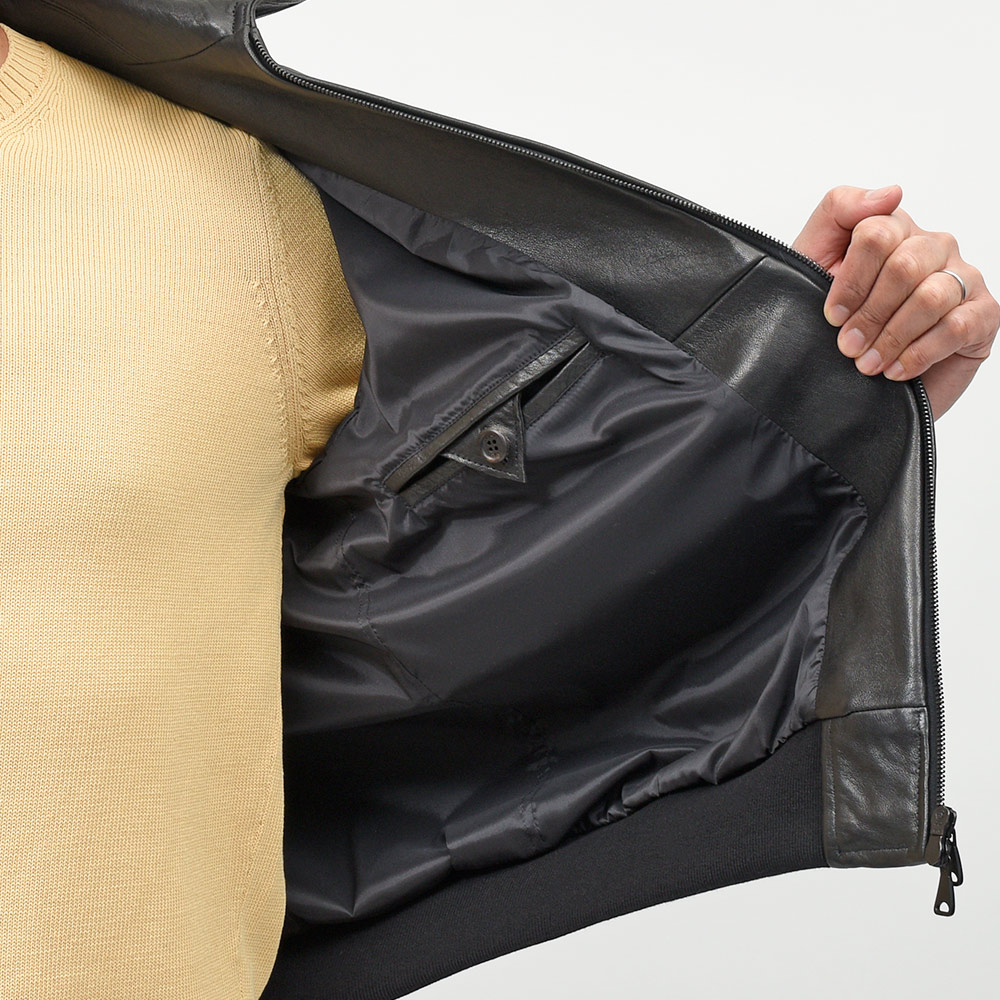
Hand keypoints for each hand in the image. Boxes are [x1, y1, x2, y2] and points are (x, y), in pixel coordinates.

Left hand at [791, 184, 998, 419]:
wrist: (852, 379)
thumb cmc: (835, 319)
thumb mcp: (814, 260)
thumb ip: (839, 210)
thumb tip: (891, 192)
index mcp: (895, 229)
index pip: (877, 232)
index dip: (850, 279)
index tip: (832, 315)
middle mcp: (933, 247)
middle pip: (904, 265)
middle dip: (869, 313)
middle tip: (847, 347)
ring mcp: (962, 278)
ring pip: (931, 295)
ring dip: (892, 336)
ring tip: (867, 364)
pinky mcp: (982, 315)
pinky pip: (958, 326)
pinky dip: (919, 353)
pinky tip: (896, 370)